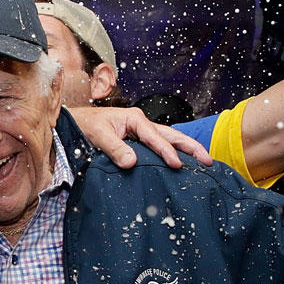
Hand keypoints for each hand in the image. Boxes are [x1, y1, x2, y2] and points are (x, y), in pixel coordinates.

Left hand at [69, 106, 212, 169]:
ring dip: (186, 150)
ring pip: (169, 140)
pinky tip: (181, 163)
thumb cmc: (85, 125)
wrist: (75, 123)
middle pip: (172, 135)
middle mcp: (142, 124)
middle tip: (208, 160)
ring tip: (203, 162)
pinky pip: (159, 147)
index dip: (166, 151)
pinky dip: (172, 153)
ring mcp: (142, 132)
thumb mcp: (98, 134)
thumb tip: (131, 162)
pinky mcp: (138, 141)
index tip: (176, 164)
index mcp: (135, 119)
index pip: (155, 137)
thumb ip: (114, 147)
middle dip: (191, 147)